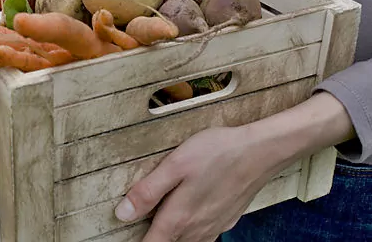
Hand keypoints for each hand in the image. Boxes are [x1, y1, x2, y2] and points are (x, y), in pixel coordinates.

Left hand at [114, 126, 279, 241]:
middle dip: (154, 236)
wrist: (261, 151)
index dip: (138, 241)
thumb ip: (148, 192)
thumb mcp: (174, 165)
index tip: (127, 234)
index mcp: (179, 218)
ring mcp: (214, 226)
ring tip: (162, 219)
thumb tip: (122, 214)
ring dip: (172, 235)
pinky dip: (191, 231)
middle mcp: (197, 228)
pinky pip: (204, 235)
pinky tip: (189, 214)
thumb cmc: (217, 152)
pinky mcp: (227, 220)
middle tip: (142, 222)